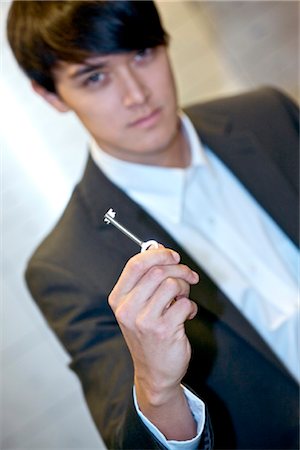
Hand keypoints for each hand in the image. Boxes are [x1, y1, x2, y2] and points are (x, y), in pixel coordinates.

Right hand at [108, 246, 198, 406]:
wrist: (154, 373)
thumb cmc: (148, 335)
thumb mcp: (139, 305)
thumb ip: (147, 277)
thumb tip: (157, 247)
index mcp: (118, 299)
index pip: (136, 265)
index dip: (158, 254)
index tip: (173, 256)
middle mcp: (127, 309)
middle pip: (157, 271)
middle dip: (179, 269)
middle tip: (189, 276)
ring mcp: (145, 321)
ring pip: (173, 284)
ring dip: (185, 288)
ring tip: (183, 299)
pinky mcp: (164, 330)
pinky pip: (185, 303)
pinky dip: (191, 307)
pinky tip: (186, 315)